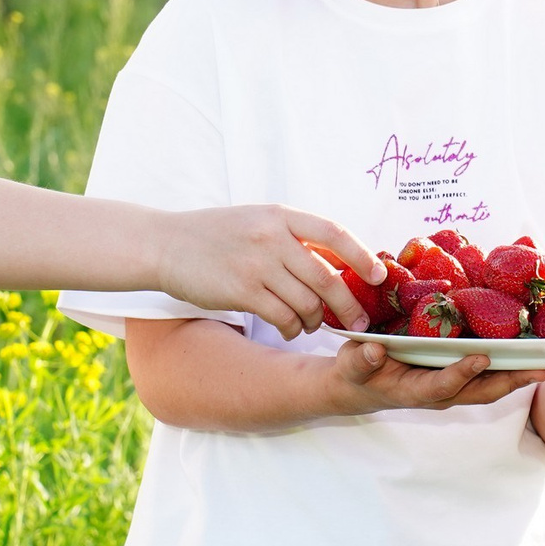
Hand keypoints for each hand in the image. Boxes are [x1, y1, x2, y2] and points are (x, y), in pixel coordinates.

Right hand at [152, 206, 384, 339]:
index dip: (362, 256)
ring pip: (307, 303)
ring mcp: (257, 264)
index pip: (334, 232)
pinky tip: (290, 330)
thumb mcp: (258, 221)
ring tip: (312, 325)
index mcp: (281, 215)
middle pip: (327, 277)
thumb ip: (294, 237)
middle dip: (349, 306)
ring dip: (316, 321)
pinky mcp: (242, 291)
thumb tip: (340, 265)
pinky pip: (283, 318)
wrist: (166, 244)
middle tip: (359, 323)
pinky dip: (293, 330)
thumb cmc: (217, 235)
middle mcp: (272, 237)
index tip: (379, 277)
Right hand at [329, 341, 544, 411]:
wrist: (359, 386)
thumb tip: (375, 351)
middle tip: (543, 369)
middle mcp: (441, 392)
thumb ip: (362, 361)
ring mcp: (452, 387)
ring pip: (492, 385)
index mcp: (415, 391)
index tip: (480, 357)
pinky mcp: (458, 377)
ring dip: (521, 376)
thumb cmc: (356, 374)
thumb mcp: (352, 366)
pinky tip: (533, 351)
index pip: (443, 385)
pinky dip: (512, 365)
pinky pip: (489, 374)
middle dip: (513, 381)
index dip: (461, 373)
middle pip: (482, 391)